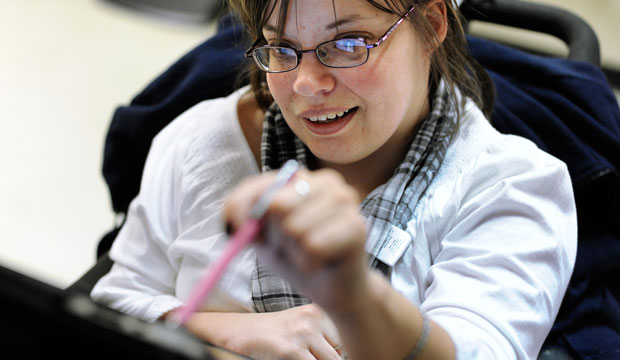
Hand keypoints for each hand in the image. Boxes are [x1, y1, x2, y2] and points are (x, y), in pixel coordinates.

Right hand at [183, 304, 343, 359]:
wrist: (241, 332)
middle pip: (340, 351)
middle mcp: (312, 318)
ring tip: (301, 356)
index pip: (344, 338)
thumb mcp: (302, 326)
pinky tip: (291, 359)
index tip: (327, 354)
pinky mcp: (291, 350)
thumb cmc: (273, 333)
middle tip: (311, 355)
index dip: (337, 352)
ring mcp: (302, 333)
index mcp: (318, 311)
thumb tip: (343, 355)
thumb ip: (324, 337)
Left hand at [223, 168, 369, 312]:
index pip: (260, 184)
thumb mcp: (263, 236)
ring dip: (294, 252)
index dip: (241, 209)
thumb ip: (246, 221)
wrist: (335, 289)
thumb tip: (237, 222)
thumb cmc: (298, 256)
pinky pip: (313, 246)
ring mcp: (346, 200)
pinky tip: (320, 263)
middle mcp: (327, 181)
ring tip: (308, 255)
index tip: (238, 230)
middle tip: (289, 246)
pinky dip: (308, 263)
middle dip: (275, 235)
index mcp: (303, 177)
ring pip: (294, 228)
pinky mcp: (357, 226)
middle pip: (277, 204)